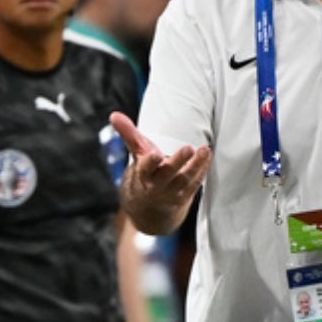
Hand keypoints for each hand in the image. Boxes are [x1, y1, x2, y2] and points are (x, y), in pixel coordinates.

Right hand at [111, 113, 209, 233]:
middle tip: (188, 148)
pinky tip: (207, 157)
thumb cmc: (144, 171)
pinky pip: (194, 184)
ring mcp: (170, 193)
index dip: (150, 162)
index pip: (145, 168)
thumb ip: (128, 133)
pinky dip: (201, 171)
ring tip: (204, 150)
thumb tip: (114, 115)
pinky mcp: (183, 197)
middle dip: (178, 162)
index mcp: (142, 174)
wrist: (148, 206)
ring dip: (196, 165)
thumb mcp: (135, 153)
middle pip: (167, 174)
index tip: (155, 155)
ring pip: (184, 180)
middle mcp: (156, 185)